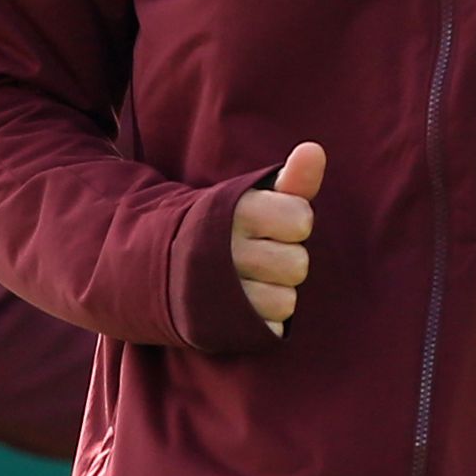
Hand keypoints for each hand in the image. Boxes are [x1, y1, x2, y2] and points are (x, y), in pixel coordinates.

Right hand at [235, 142, 325, 334]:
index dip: (294, 223)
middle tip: (259, 254)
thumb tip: (315, 149)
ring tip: (251, 279)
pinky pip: (272, 326)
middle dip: (284, 259)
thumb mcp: (252, 197)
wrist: (161, 263)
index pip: (301, 220)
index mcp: (235, 211)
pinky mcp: (222, 324)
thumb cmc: (224, 225)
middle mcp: (225, 250)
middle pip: (297, 265)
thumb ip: (290, 179)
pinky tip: (245, 305)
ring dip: (275, 292)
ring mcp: (222, 291)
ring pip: (286, 300)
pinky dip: (264, 319)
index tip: (273, 224)